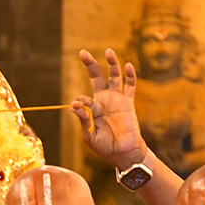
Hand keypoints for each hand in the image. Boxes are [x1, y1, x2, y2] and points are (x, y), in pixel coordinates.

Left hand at [71, 49, 147, 169]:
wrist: (123, 152)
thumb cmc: (104, 146)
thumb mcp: (89, 135)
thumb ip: (83, 120)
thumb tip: (74, 105)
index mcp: (92, 108)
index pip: (84, 99)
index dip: (80, 101)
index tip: (77, 105)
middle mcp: (104, 100)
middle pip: (97, 77)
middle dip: (90, 65)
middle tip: (83, 53)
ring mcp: (117, 99)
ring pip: (114, 76)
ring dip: (112, 63)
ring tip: (108, 51)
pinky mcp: (129, 102)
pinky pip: (130, 86)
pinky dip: (130, 76)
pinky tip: (128, 66)